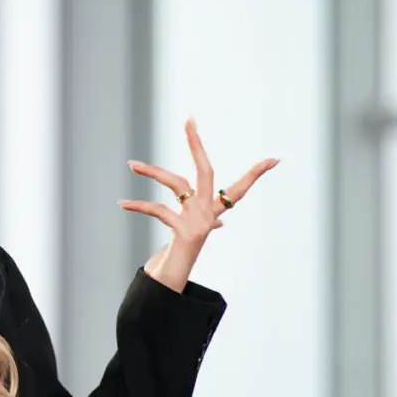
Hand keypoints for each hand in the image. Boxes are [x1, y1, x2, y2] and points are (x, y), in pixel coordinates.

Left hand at [117, 117, 278, 291]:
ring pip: (176, 184)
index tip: (275, 159)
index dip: (257, 174)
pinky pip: (158, 211)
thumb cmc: (185, 250)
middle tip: (188, 120)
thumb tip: (221, 222)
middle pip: (206, 170)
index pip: (240, 188)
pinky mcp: (184, 231)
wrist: (176, 276)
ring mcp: (197, 220)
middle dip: (196, 144)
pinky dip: (138, 206)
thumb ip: (211, 223)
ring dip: (152, 172)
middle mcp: (208, 212)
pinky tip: (121, 203)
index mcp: (214, 209)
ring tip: (131, 165)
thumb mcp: (198, 234)